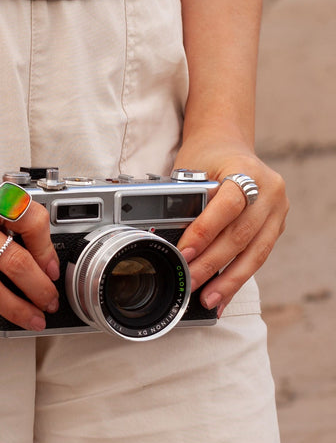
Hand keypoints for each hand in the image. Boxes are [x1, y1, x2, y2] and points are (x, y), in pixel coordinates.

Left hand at [174, 136, 287, 316]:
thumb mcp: (190, 168)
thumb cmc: (206, 155)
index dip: (204, 233)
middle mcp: (269, 190)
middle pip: (241, 235)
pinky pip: (258, 256)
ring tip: (209, 300)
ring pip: (255, 252)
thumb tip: (165, 238)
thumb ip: (185, 199)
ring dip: (230, 280)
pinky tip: (224, 295)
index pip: (226, 207)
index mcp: (246, 170)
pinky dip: (238, 277)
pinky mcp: (276, 225)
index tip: (184, 254)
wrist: (228, 143)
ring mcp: (277, 209)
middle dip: (213, 264)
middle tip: (190, 283)